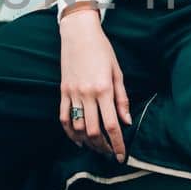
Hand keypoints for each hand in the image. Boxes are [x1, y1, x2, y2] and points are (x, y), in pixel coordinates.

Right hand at [59, 4, 131, 160]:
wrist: (78, 34)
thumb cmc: (102, 51)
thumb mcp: (117, 72)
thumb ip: (122, 99)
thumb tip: (127, 122)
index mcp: (104, 89)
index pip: (112, 125)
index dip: (117, 144)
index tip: (121, 156)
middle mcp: (87, 94)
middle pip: (93, 131)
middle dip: (103, 147)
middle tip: (110, 153)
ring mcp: (73, 94)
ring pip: (78, 128)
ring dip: (87, 142)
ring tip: (97, 147)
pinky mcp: (63, 92)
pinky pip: (64, 118)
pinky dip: (70, 132)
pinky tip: (78, 140)